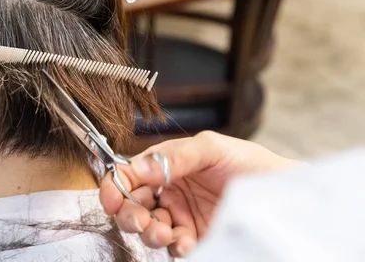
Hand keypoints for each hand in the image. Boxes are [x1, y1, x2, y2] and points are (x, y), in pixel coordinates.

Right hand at [99, 131, 303, 256]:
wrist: (282, 193)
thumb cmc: (249, 163)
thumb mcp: (212, 147)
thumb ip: (175, 155)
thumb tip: (140, 168)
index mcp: (166, 165)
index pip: (130, 174)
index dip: (116, 186)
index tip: (113, 198)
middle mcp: (169, 191)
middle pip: (132, 204)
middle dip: (128, 214)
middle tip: (138, 219)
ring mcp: (181, 216)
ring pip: (148, 228)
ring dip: (148, 232)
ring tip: (162, 233)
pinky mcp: (195, 238)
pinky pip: (173, 246)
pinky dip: (174, 246)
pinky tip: (185, 242)